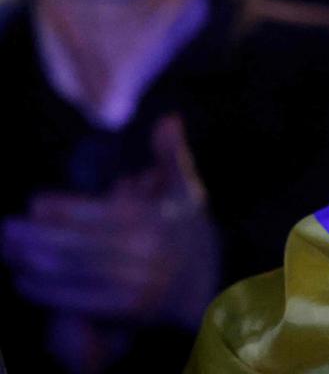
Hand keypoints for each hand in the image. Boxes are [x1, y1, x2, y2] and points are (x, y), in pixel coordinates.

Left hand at [2, 116, 219, 329]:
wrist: (208, 285)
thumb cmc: (185, 232)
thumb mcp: (185, 191)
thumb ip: (171, 155)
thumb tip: (169, 119)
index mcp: (151, 221)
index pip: (97, 213)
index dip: (61, 208)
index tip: (33, 203)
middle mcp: (142, 253)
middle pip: (76, 244)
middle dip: (33, 237)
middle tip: (4, 229)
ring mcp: (134, 284)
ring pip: (71, 271)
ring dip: (31, 262)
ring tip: (6, 251)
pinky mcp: (126, 309)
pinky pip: (77, 299)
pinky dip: (46, 291)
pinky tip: (24, 279)